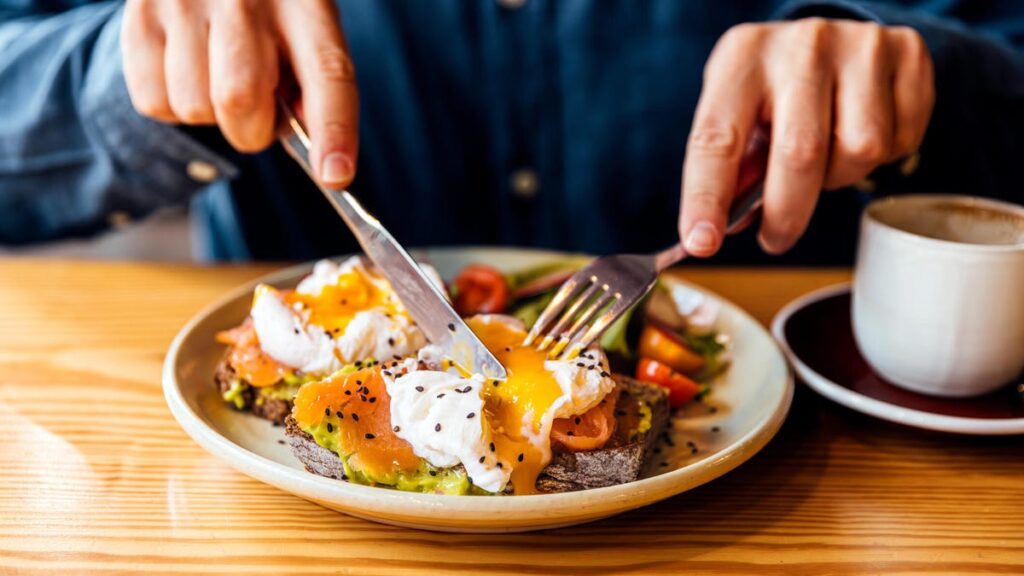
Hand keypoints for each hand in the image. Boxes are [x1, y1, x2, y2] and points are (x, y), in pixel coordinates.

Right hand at [121, 0, 357, 187]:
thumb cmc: (270, 9)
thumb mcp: (307, 31)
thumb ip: (314, 87)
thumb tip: (316, 154)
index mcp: (304, 1)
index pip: (327, 73)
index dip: (334, 131)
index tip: (334, 176)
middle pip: (240, 99)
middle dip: (251, 130)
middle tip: (257, 114)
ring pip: (193, 107)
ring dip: (210, 114)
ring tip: (218, 74)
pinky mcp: (140, 13)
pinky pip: (153, 100)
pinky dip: (172, 104)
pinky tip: (187, 69)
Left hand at [679, 18, 933, 255]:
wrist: (831, 37)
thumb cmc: (773, 87)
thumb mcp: (738, 112)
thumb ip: (733, 165)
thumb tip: (729, 224)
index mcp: (743, 57)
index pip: (718, 138)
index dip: (707, 197)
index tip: (703, 242)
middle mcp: (802, 45)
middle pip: (800, 154)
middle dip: (786, 214)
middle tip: (774, 238)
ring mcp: (860, 45)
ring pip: (859, 152)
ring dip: (839, 177)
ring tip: (825, 158)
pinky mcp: (906, 53)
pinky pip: (900, 140)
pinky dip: (881, 158)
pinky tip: (860, 133)